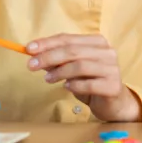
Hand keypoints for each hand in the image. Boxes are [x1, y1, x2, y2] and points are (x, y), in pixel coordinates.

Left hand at [27, 33, 141, 121]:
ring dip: (60, 72)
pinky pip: (89, 84)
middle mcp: (107, 52)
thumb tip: (34, 55)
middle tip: (31, 65)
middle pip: (73, 51)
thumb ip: (57, 61)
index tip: (28, 48)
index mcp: (97, 42)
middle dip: (49, 57)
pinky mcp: (113, 86)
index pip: (68, 38)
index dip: (47, 43)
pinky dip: (75, 85)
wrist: (113, 103)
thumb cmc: (90, 82)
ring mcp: (112, 68)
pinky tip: (67, 87)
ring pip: (80, 66)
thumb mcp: (72, 69)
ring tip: (48, 79)